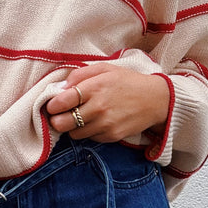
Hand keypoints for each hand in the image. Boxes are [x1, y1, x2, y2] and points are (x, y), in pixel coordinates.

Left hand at [44, 61, 170, 142]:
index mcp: (94, 87)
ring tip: (82, 117)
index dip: (52, 105)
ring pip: (73, 134)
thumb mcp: (104, 68)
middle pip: (61, 123)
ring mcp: (105, 124)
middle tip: (61, 115)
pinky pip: (89, 138)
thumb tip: (60, 88)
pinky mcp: (111, 136)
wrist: (155, 100)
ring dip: (73, 127)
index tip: (53, 105)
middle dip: (57, 120)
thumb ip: (80, 75)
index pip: (60, 102)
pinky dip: (89, 132)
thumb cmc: (127, 81)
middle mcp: (98, 107)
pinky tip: (97, 122)